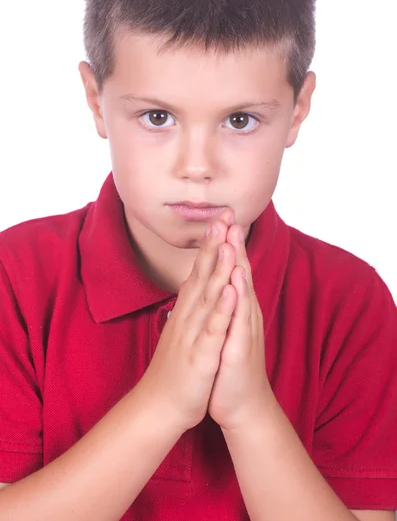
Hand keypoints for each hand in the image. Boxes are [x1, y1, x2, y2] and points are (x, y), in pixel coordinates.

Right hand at [138, 211, 237, 433]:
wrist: (160, 405)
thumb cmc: (174, 368)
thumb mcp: (182, 331)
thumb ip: (188, 307)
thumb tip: (192, 286)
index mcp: (188, 311)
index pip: (199, 270)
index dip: (210, 245)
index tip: (219, 219)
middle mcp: (189, 316)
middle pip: (202, 274)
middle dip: (214, 244)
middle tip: (222, 215)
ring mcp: (194, 333)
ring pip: (208, 295)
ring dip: (218, 267)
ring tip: (226, 240)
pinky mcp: (201, 354)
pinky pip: (213, 328)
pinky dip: (221, 308)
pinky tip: (229, 289)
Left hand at [208, 220, 272, 431]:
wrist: (241, 405)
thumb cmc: (228, 366)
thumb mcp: (224, 329)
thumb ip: (223, 306)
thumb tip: (217, 284)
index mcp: (235, 308)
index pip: (231, 269)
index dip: (226, 243)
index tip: (220, 216)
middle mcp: (243, 314)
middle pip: (238, 272)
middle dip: (233, 242)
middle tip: (229, 213)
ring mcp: (244, 330)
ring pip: (241, 291)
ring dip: (237, 263)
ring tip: (233, 236)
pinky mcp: (241, 349)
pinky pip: (238, 321)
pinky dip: (237, 301)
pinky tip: (236, 283)